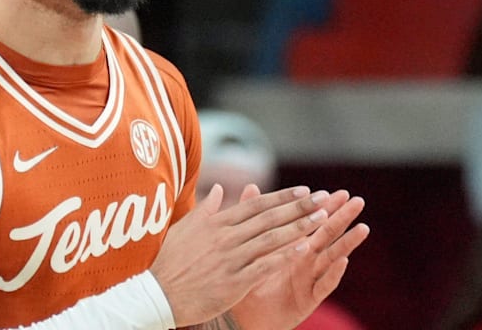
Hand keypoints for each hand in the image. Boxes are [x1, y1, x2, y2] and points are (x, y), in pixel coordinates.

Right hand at [149, 184, 330, 326]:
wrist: (158, 293)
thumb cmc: (169, 261)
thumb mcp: (184, 227)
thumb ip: (207, 208)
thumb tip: (220, 188)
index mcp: (216, 223)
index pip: (256, 205)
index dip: (282, 197)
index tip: (304, 190)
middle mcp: (226, 237)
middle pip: (269, 218)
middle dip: (299, 207)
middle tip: (324, 198)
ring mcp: (231, 259)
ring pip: (271, 239)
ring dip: (299, 227)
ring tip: (321, 219)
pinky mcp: (234, 281)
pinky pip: (264, 266)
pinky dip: (284, 256)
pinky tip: (303, 249)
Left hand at [230, 186, 369, 329]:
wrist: (243, 316)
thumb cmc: (248, 281)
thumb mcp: (251, 246)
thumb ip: (253, 218)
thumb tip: (250, 187)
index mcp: (294, 246)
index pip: (313, 222)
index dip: (327, 207)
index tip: (341, 191)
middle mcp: (306, 261)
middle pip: (327, 236)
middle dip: (343, 218)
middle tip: (358, 201)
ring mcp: (310, 280)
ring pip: (332, 258)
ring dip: (347, 243)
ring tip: (363, 227)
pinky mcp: (308, 300)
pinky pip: (323, 285)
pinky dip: (333, 273)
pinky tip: (343, 260)